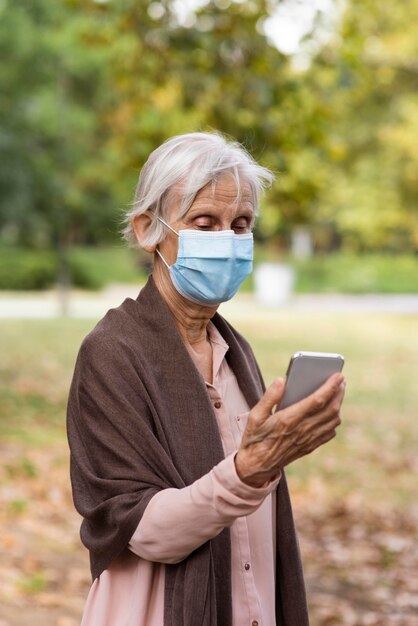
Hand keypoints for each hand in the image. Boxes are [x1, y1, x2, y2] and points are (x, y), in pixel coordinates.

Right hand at [235, 373, 345, 487]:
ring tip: (338, 392)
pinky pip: (329, 433)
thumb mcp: (255, 415)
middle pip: (330, 409)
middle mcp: (302, 430)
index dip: (330, 387)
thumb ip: (269, 397)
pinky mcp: (310, 447)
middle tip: (341, 380)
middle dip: (339, 392)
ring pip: (333, 420)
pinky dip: (334, 420)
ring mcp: (308, 440)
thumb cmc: (255, 437)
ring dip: (338, 405)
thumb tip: (282, 380)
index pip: (317, 400)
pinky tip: (331, 413)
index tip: (338, 375)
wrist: (257, 465)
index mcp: (289, 419)